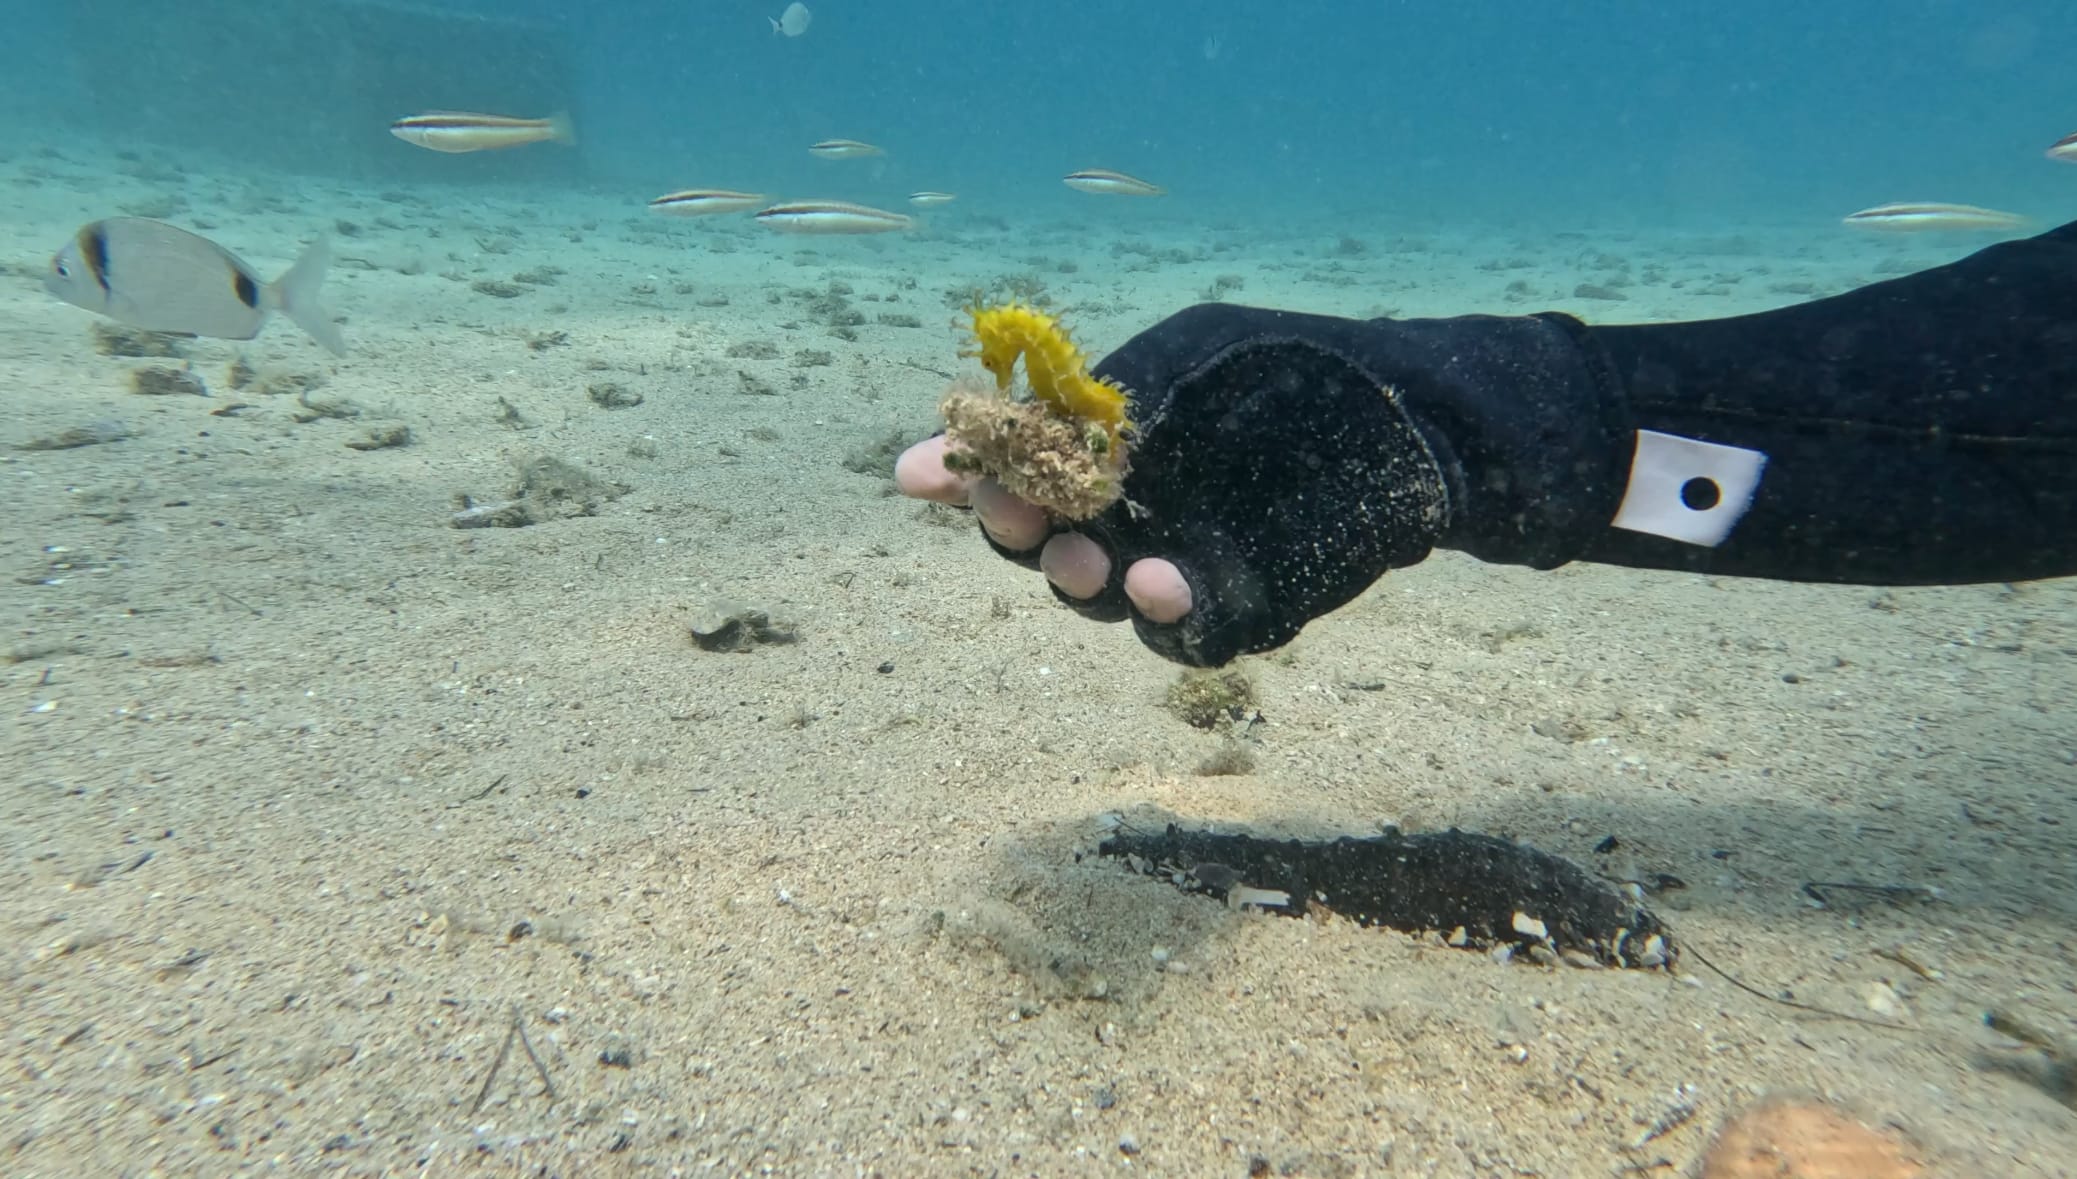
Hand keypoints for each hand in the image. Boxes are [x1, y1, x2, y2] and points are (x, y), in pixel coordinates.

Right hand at [897, 303, 1454, 665]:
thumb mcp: (1172, 365)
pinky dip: (1168, 616)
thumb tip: (925, 459)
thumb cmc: (1280, 371)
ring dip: (1090, 582)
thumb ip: (1068, 412)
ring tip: (1102, 561)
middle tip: (1020, 521)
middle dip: (1024, 540)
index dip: (970, 486)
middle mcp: (1128, 522)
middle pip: (1043, 553)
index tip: (931, 477)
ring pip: (1106, 602)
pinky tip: (1166, 583)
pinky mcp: (1239, 610)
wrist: (1411, 410)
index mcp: (1099, 458)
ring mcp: (1181, 570)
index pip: (1011, 484)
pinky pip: (1186, 633)